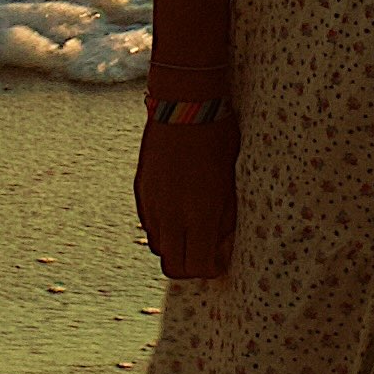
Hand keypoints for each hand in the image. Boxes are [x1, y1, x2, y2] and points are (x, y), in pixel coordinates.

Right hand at [134, 115, 237, 284]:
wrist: (183, 104)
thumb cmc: (217, 137)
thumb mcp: (232, 180)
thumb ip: (224, 217)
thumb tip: (221, 242)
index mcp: (199, 215)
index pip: (198, 267)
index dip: (212, 269)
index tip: (222, 258)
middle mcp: (171, 216)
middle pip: (174, 267)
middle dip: (191, 267)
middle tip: (207, 253)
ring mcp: (152, 204)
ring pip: (160, 247)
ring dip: (177, 247)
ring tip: (194, 230)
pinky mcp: (141, 191)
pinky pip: (150, 225)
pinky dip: (164, 228)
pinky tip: (179, 211)